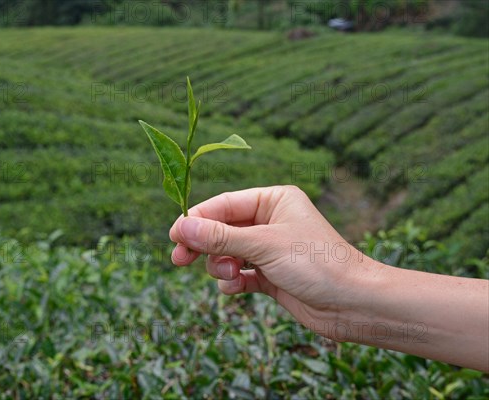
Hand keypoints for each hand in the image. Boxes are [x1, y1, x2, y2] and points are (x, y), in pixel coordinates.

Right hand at [169, 186, 376, 337]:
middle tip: (179, 260)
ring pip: (226, 254)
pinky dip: (232, 282)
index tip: (173, 236)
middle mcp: (270, 221)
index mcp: (273, 200)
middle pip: (220, 229)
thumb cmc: (317, 264)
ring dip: (220, 266)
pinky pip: (238, 274)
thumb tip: (181, 227)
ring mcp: (269, 250)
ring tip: (230, 275)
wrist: (354, 304)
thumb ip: (220, 237)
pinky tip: (237, 288)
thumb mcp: (264, 245)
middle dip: (202, 245)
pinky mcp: (270, 276)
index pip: (223, 204)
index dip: (196, 219)